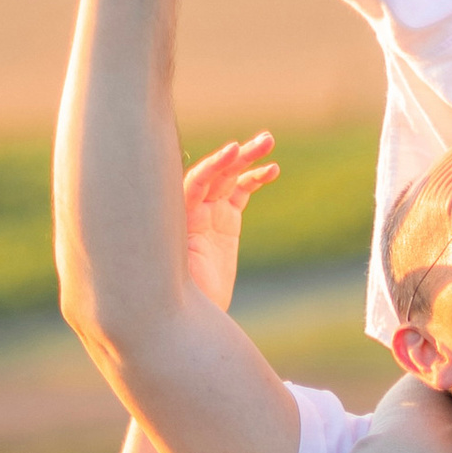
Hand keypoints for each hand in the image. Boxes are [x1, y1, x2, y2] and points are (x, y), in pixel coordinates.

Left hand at [182, 134, 279, 307]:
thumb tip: (186, 234)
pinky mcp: (226, 220)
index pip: (196, 182)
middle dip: (238, 156)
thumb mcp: (180, 276)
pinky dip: (255, 179)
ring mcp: (210, 211)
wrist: (193, 311)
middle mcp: (192, 208)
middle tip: (264, 141)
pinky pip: (241, 192)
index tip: (233, 151)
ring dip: (249, 158)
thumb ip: (184, 251)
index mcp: (179, 217)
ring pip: (230, 177)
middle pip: (216, 172)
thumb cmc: (179, 296)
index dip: (214, 165)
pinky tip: (272, 169)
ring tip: (269, 142)